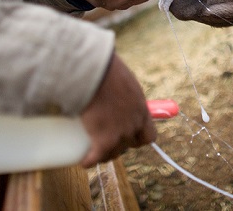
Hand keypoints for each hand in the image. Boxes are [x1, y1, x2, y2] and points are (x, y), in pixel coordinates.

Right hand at [79, 53, 156, 167]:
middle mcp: (134, 125)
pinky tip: (84, 161)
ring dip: (104, 154)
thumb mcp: (124, 81)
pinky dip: (89, 160)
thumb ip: (125, 92)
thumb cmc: (108, 70)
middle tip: (107, 140)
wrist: (95, 74)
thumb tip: (116, 90)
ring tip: (94, 152)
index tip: (130, 135)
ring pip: (112, 153)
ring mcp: (119, 134)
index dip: (138, 138)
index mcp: (142, 111)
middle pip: (129, 145)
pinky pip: (96, 157)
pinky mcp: (102, 140)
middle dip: (119, 145)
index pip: (149, 135)